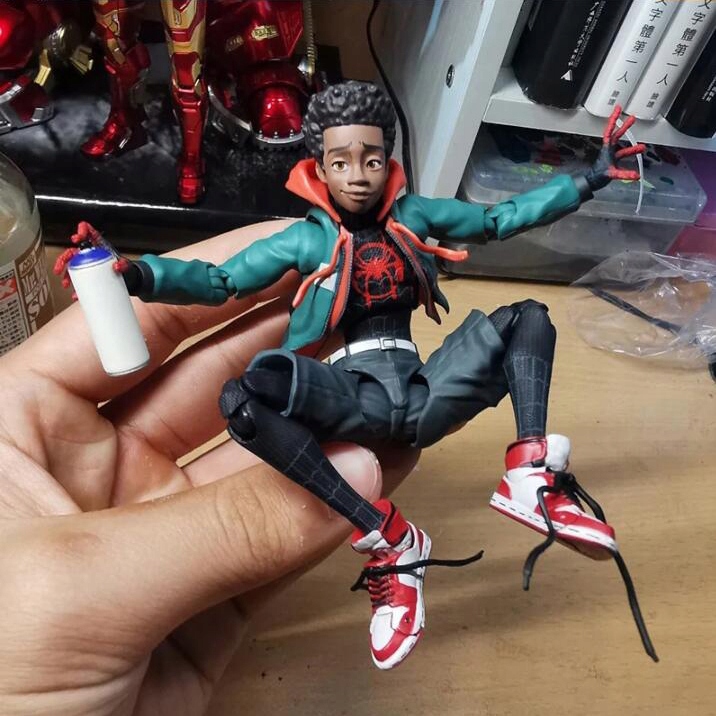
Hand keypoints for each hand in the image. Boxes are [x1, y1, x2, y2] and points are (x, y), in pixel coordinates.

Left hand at [0, 221, 418, 714]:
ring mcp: (162, 531)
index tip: (295, 251)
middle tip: (364, 306)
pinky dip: (340, 500)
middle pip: (211, 379)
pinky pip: (286, 532)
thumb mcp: (78, 588)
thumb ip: (227, 526)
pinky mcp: (212, 596)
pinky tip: (386, 459)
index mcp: (23, 428)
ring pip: (261, 458)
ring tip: (390, 379)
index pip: (134, 325)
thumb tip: (357, 469)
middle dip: (289, 339)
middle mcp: (96, 468)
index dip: (216, 280)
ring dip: (327, 420)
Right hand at [53, 221, 133, 297]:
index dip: (82, 231)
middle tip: (60, 268)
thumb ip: (124, 264)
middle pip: (73, 251)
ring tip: (66, 284)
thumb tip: (117, 267)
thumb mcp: (126, 265)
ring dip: (66, 274)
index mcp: (99, 245)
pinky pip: (78, 279)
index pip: (89, 232)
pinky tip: (75, 294)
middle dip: (64, 258)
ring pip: (71, 265)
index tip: (77, 238)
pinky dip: (76, 287)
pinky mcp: (88, 275)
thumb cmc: (126, 269)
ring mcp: (87, 264)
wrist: (129, 281)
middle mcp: (90, 253)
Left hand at [585, 105, 646, 191]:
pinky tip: (636, 158)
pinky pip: (623, 156)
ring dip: (632, 146)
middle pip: (617, 135)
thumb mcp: (611, 174)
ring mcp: (611, 156)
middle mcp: (609, 150)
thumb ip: (624, 174)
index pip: (610, 131)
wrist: (592, 183)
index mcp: (607, 149)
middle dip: (624, 127)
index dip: (614, 120)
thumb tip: (635, 175)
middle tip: (632, 118)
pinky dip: (630, 157)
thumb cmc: (596, 177)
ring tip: (642, 146)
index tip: (618, 110)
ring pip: (623, 148)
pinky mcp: (613, 162)